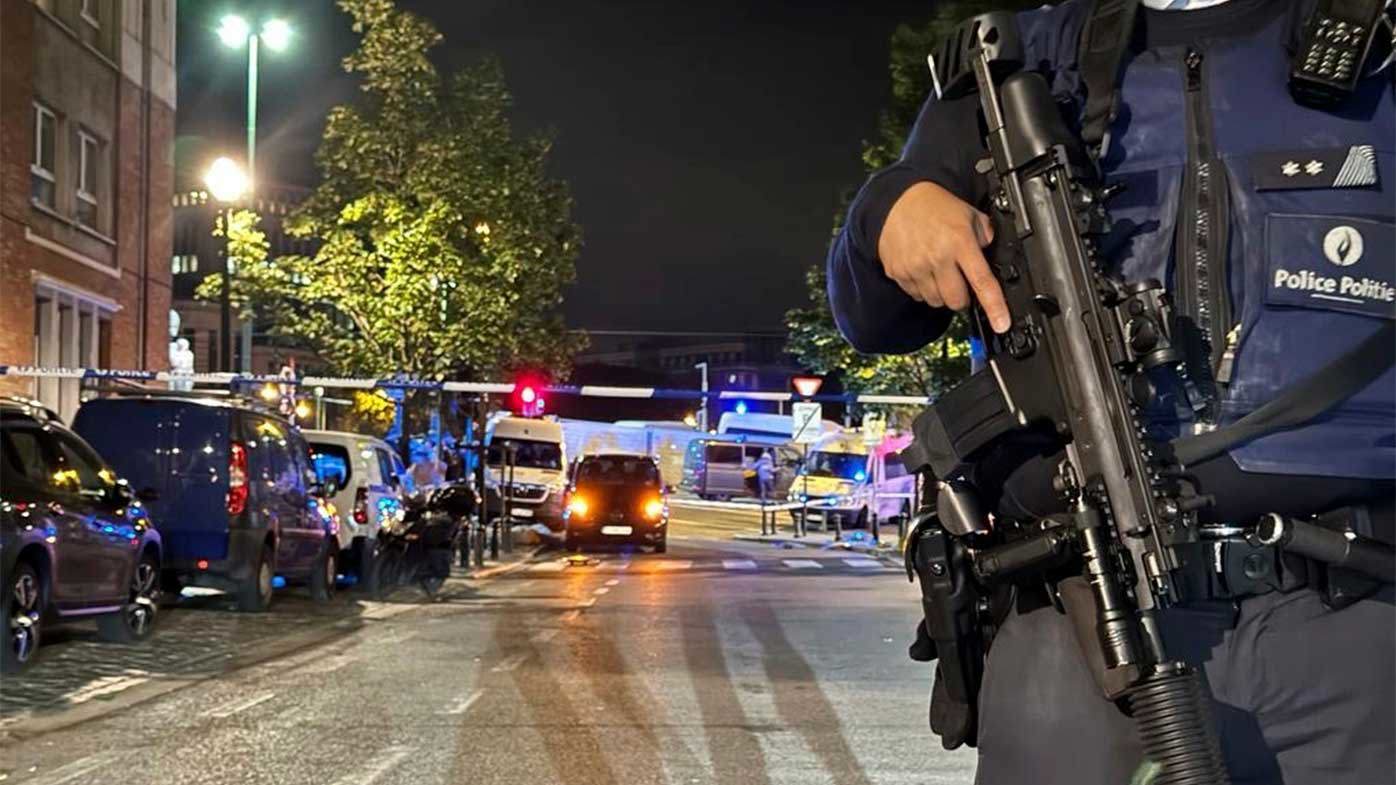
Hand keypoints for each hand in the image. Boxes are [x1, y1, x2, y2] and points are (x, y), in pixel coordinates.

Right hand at [877, 181, 1009, 332]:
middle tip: (960, 280)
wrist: (898, 200)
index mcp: (960, 242)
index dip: (994, 306)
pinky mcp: (898, 272)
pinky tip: (923, 269)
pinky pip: (917, 296)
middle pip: (957, 301)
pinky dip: (923, 289)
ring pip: (936, 302)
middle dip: (963, 297)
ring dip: (942, 294)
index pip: (982, 281)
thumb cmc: (935, 207)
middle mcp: (937, 257)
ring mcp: (915, 267)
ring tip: (939, 272)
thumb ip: (985, 236)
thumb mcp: (970, 214)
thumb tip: (992, 257)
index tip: (1001, 323)